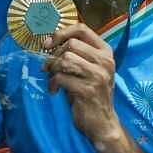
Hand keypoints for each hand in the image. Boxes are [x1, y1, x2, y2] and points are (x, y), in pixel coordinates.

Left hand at [45, 22, 118, 139]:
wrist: (102, 122)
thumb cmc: (91, 92)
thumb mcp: (89, 69)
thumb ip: (77, 53)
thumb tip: (48, 42)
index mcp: (105, 52)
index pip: (82, 29)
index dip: (61, 33)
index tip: (47, 44)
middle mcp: (105, 62)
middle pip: (71, 44)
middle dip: (54, 55)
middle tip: (49, 68)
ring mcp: (98, 76)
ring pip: (65, 60)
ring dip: (53, 69)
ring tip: (52, 79)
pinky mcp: (88, 90)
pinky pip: (61, 78)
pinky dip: (53, 83)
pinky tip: (54, 90)